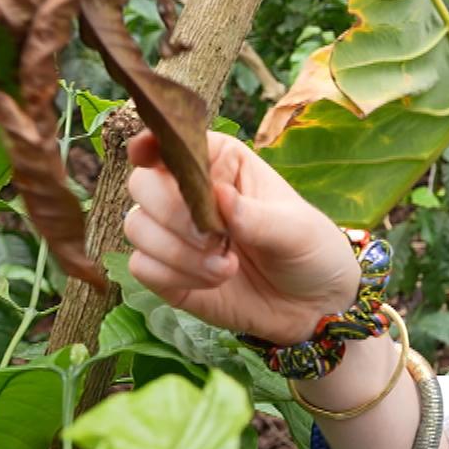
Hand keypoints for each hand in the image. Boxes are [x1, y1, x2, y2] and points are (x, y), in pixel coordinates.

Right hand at [124, 130, 360, 343]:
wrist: (312, 306)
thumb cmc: (310, 251)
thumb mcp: (297, 230)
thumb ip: (258, 216)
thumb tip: (219, 196)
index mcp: (222, 164)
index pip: (174, 142)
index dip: (152, 143)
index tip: (144, 153)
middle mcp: (189, 192)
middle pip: (142, 184)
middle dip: (172, 213)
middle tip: (215, 238)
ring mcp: (175, 233)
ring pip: (136, 227)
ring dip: (179, 252)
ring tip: (228, 267)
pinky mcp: (168, 272)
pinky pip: (142, 266)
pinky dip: (174, 276)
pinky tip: (212, 282)